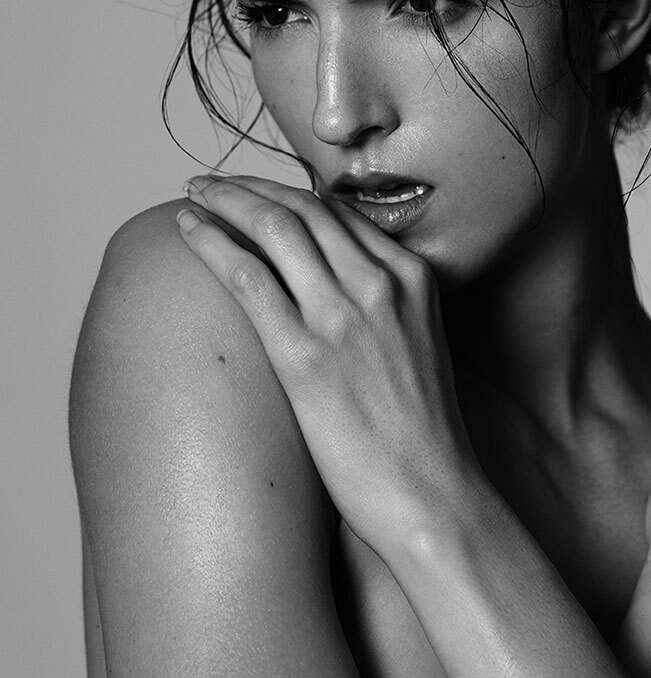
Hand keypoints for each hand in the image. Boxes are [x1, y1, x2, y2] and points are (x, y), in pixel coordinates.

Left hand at [177, 174, 476, 552]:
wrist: (436, 496)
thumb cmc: (423, 433)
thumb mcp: (420, 343)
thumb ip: (386, 302)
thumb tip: (334, 284)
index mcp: (412, 275)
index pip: (338, 212)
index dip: (288, 193)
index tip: (255, 191)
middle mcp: (380, 282)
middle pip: (302, 207)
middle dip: (248, 186)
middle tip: (212, 181)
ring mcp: (343, 315)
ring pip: (273, 227)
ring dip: (224, 200)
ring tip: (192, 193)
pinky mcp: (306, 356)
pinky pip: (248, 278)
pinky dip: (211, 244)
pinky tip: (187, 230)